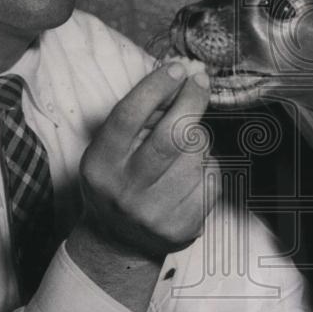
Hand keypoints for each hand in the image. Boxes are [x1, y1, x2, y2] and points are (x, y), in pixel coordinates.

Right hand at [66, 58, 217, 311]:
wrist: (116, 243)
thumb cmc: (117, 180)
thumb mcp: (111, 149)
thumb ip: (141, 115)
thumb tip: (182, 77)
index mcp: (100, 165)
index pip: (128, 117)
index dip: (156, 87)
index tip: (178, 68)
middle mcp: (125, 191)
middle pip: (172, 135)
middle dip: (192, 100)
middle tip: (200, 81)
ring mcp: (154, 213)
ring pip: (197, 155)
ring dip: (198, 139)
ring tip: (184, 145)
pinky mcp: (181, 228)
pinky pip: (211, 178)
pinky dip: (207, 166)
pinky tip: (191, 173)